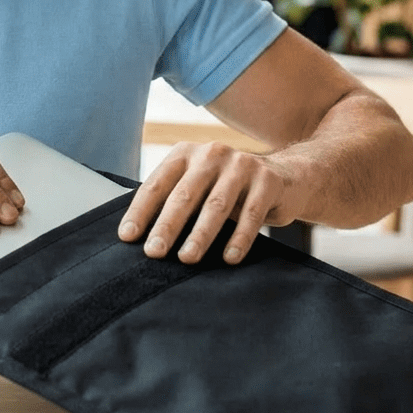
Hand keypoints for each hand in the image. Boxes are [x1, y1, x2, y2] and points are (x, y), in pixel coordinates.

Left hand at [117, 142, 306, 264]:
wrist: (284, 177)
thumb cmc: (227, 189)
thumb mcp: (198, 186)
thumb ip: (172, 201)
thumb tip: (137, 237)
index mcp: (185, 153)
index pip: (157, 184)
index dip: (141, 211)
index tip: (128, 237)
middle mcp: (211, 154)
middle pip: (184, 194)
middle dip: (167, 225)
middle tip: (154, 252)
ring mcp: (241, 164)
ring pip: (216, 204)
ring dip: (200, 234)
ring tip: (187, 258)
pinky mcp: (267, 180)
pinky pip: (251, 213)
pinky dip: (239, 238)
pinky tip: (229, 258)